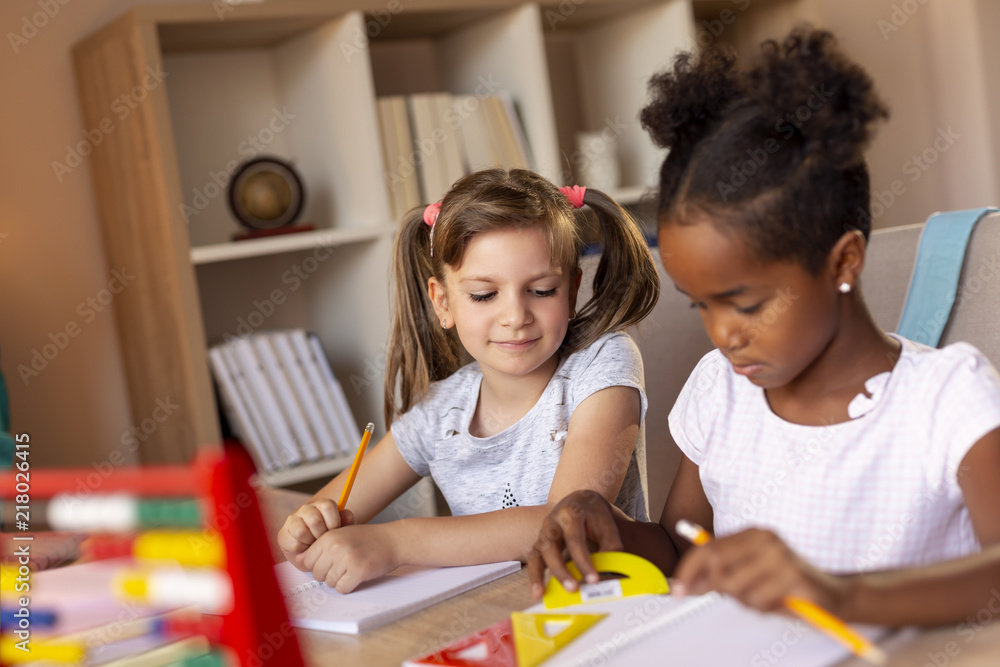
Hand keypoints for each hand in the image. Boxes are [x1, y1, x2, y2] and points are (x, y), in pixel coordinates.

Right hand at [276, 498, 355, 570]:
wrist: (316, 555)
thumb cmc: (330, 540)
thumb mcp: (342, 530)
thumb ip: (346, 522)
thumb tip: (345, 517)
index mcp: (322, 505)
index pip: (328, 506)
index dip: (334, 523)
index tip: (335, 531)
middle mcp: (306, 509)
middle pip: (314, 520)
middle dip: (321, 535)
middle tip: (323, 541)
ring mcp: (293, 520)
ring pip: (302, 531)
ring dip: (311, 543)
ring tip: (314, 545)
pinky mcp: (283, 535)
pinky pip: (295, 544)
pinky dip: (302, 551)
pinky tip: (305, 549)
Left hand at [300, 523, 400, 593]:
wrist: (393, 540)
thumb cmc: (368, 538)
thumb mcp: (342, 534)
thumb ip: (321, 546)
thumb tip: (298, 560)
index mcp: (329, 537)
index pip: (308, 561)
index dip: (318, 565)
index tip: (330, 562)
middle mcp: (335, 547)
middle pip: (317, 574)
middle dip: (329, 574)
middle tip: (344, 566)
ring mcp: (347, 559)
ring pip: (330, 583)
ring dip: (340, 580)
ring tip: (352, 569)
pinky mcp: (358, 571)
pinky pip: (343, 588)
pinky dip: (349, 586)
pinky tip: (358, 576)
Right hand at [526, 490, 624, 599]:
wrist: (580, 500)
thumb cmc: (594, 514)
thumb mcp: (606, 523)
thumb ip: (610, 545)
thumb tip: (609, 571)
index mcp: (570, 513)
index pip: (575, 540)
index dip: (583, 561)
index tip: (594, 580)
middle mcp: (552, 522)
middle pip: (551, 547)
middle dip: (561, 570)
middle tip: (573, 589)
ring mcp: (543, 533)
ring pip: (537, 554)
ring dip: (538, 575)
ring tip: (541, 594)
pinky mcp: (539, 543)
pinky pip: (533, 560)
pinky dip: (534, 576)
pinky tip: (537, 592)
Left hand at [673, 529, 849, 615]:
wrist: (835, 594)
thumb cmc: (788, 585)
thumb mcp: (751, 575)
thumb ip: (721, 574)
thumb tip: (687, 582)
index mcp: (753, 534)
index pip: (708, 548)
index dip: (688, 570)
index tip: (677, 590)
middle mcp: (765, 539)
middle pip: (716, 566)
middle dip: (720, 588)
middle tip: (741, 596)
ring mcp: (780, 555)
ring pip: (735, 587)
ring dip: (747, 602)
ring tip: (766, 598)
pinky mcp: (793, 575)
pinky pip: (758, 599)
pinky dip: (764, 608)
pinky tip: (779, 603)